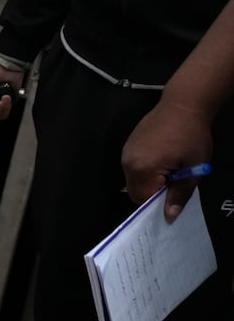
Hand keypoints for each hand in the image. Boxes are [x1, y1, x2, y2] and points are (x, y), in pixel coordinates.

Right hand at [122, 99, 214, 220]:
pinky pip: (132, 168)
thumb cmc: (192, 135)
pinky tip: (160, 159)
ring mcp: (126, 154)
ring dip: (147, 182)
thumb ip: (180, 193)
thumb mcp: (194, 167)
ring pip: (132, 181)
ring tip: (168, 169)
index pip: (143, 200)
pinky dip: (144, 171)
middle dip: (151, 194)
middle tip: (172, 183)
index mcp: (144, 169)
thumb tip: (170, 215)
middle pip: (134, 193)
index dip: (159, 202)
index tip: (173, 195)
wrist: (182, 105)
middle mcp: (128, 163)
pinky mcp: (127, 147)